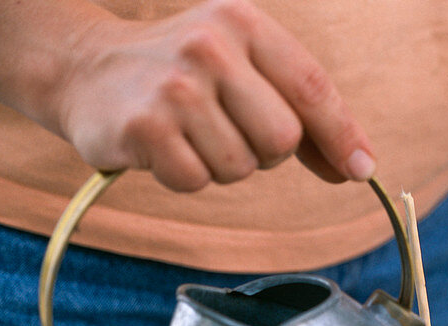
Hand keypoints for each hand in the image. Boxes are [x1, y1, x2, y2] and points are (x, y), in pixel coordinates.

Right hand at [52, 0, 373, 190]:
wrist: (85, 69)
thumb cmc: (185, 75)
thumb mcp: (245, 69)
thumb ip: (303, 113)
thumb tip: (359, 166)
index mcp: (243, 23)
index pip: (311, 87)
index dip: (343, 135)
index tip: (362, 170)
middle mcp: (210, 47)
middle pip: (283, 138)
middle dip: (265, 151)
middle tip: (227, 130)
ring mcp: (175, 86)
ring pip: (242, 167)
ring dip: (222, 165)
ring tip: (190, 134)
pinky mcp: (144, 126)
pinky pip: (197, 181)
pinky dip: (184, 176)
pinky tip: (163, 147)